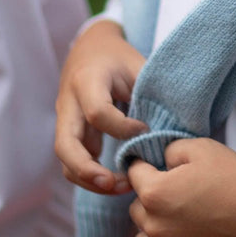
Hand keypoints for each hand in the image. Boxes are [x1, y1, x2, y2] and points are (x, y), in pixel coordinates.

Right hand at [54, 19, 148, 193]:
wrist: (90, 48)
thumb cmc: (119, 58)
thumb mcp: (137, 65)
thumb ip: (149, 94)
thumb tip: (170, 131)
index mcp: (87, 80)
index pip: (97, 112)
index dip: (123, 128)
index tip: (146, 130)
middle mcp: (68, 103)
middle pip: (65, 145)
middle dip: (88, 171)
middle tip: (117, 183)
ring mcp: (65, 121)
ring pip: (65, 160)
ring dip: (90, 181)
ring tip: (123, 188)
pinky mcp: (70, 134)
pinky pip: (73, 162)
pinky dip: (92, 177)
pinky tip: (118, 181)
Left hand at [127, 138, 235, 236]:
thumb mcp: (202, 148)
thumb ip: (171, 150)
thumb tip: (161, 162)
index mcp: (155, 193)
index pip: (134, 173)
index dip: (147, 166)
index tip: (160, 167)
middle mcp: (154, 226)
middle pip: (136, 209)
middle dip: (150, 198)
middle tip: (177, 193)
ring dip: (154, 229)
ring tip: (177, 221)